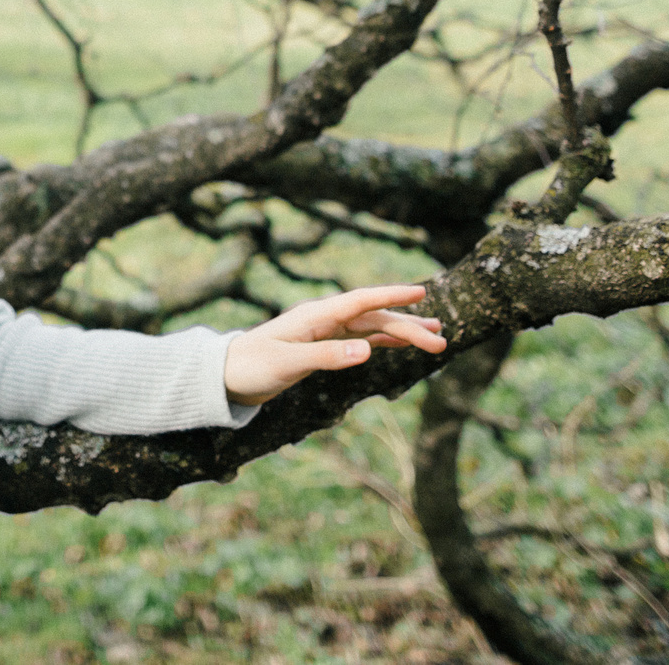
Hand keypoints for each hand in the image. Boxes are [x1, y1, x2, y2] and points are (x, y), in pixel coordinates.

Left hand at [222, 284, 446, 406]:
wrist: (227, 376)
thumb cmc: (252, 367)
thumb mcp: (288, 364)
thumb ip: (326, 357)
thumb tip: (366, 350)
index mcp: (315, 315)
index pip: (362, 300)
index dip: (392, 295)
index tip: (421, 292)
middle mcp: (324, 318)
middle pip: (374, 318)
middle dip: (408, 326)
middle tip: (441, 341)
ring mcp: (325, 331)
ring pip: (372, 328)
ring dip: (402, 332)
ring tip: (434, 337)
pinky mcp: (323, 345)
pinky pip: (361, 339)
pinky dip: (383, 341)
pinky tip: (402, 344)